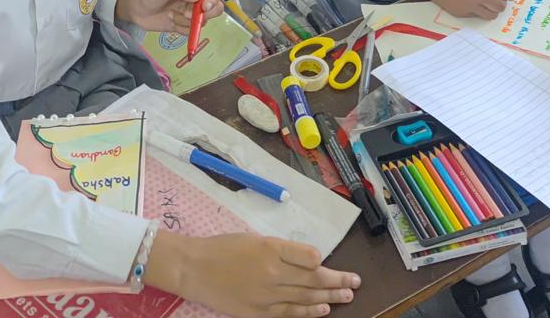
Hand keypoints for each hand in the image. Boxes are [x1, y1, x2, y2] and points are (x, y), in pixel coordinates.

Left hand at [119, 0, 222, 33]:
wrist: (137, 11)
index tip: (204, 6)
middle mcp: (197, 0)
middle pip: (216, 8)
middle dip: (206, 14)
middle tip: (187, 15)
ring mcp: (192, 14)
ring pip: (203, 22)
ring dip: (187, 21)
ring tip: (171, 15)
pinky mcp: (186, 26)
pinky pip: (191, 31)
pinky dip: (181, 28)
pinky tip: (171, 21)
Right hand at [149, 232, 360, 317]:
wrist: (194, 268)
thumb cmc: (223, 247)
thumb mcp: (254, 238)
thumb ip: (281, 249)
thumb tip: (309, 259)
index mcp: (271, 248)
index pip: (309, 257)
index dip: (326, 263)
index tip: (335, 265)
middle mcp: (272, 272)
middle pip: (313, 279)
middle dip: (337, 281)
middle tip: (356, 282)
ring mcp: (266, 295)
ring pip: (306, 297)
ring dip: (330, 297)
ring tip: (347, 296)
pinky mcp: (258, 312)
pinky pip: (289, 312)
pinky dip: (308, 312)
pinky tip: (323, 310)